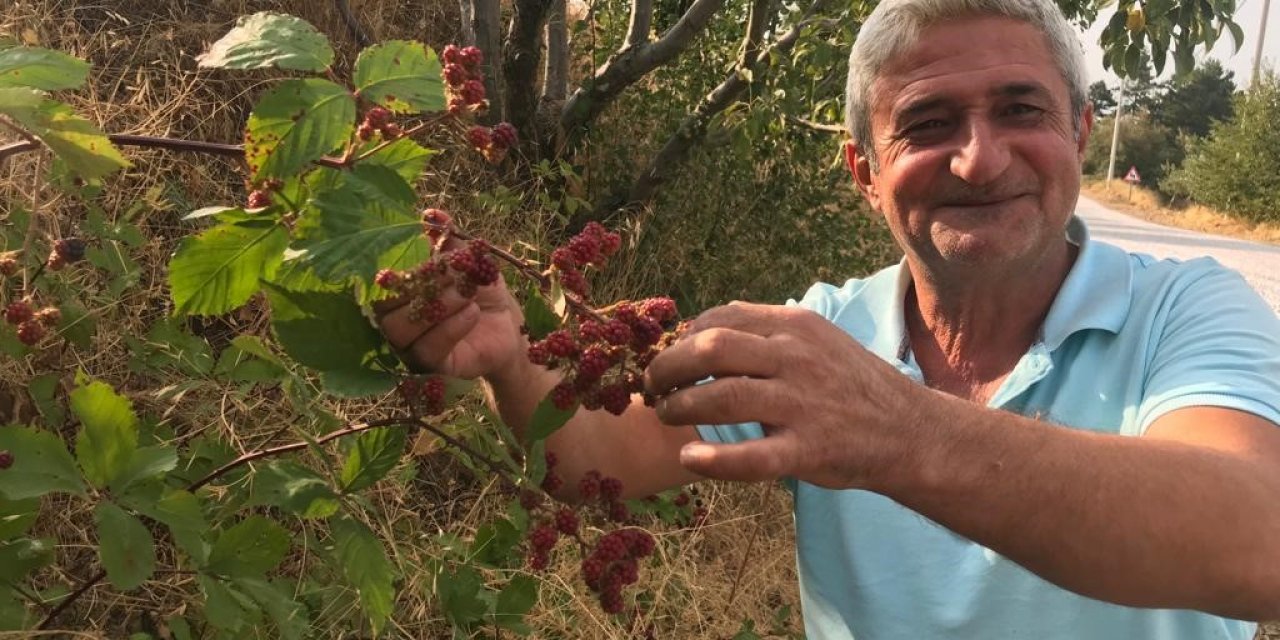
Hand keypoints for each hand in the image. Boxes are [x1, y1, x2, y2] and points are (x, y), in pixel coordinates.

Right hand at [376, 237, 527, 380]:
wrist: (510, 329)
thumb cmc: (482, 293)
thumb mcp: (468, 261)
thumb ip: (448, 238)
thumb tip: (432, 213)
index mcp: (398, 293)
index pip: (380, 282)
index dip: (399, 266)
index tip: (428, 254)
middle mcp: (394, 321)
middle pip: (383, 306)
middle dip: (418, 284)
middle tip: (452, 272)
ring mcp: (409, 347)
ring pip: (400, 329)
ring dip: (435, 305)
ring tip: (466, 292)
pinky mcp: (430, 367)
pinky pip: (427, 350)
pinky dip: (449, 328)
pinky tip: (471, 312)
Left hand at [643, 302, 921, 489]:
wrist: (911, 432)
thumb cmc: (854, 386)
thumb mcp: (819, 340)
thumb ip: (770, 333)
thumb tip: (710, 326)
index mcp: (796, 326)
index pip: (721, 318)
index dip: (683, 337)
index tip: (671, 356)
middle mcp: (797, 358)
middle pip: (710, 350)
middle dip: (668, 368)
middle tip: (653, 387)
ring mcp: (802, 404)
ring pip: (721, 398)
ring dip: (680, 408)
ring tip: (667, 416)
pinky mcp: (808, 451)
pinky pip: (750, 456)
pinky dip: (713, 459)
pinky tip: (690, 458)